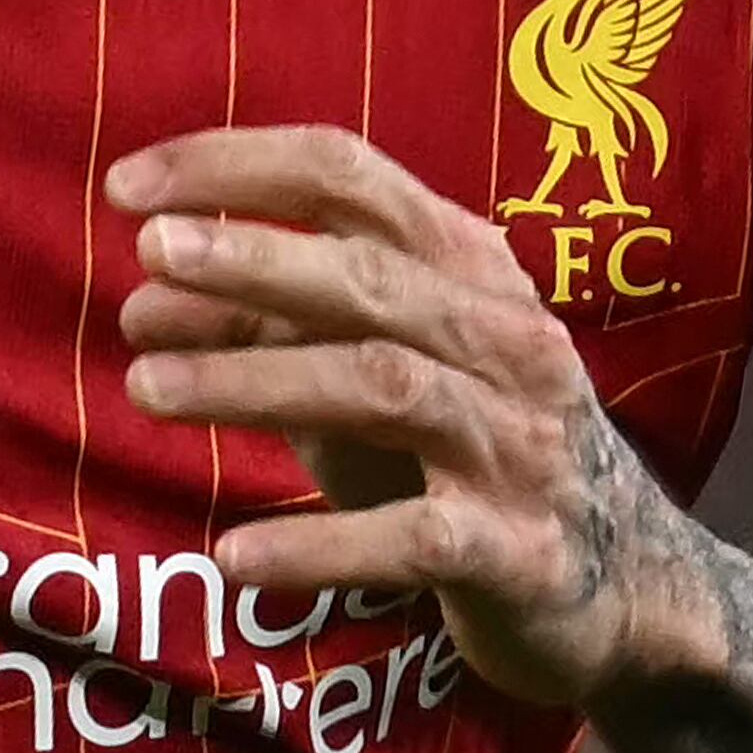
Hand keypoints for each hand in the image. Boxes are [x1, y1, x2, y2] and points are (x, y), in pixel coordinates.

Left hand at [107, 124, 721, 712]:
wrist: (625, 586)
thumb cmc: (468, 450)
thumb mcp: (373, 369)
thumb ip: (269, 327)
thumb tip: (142, 297)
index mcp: (468, 270)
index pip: (352, 177)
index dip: (238, 166)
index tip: (128, 184)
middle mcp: (504, 339)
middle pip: (372, 276)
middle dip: (253, 258)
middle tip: (148, 257)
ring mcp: (520, 445)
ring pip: (385, 387)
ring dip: (257, 381)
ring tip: (145, 387)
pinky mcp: (522, 550)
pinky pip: (416, 537)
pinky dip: (321, 544)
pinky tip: (236, 554)